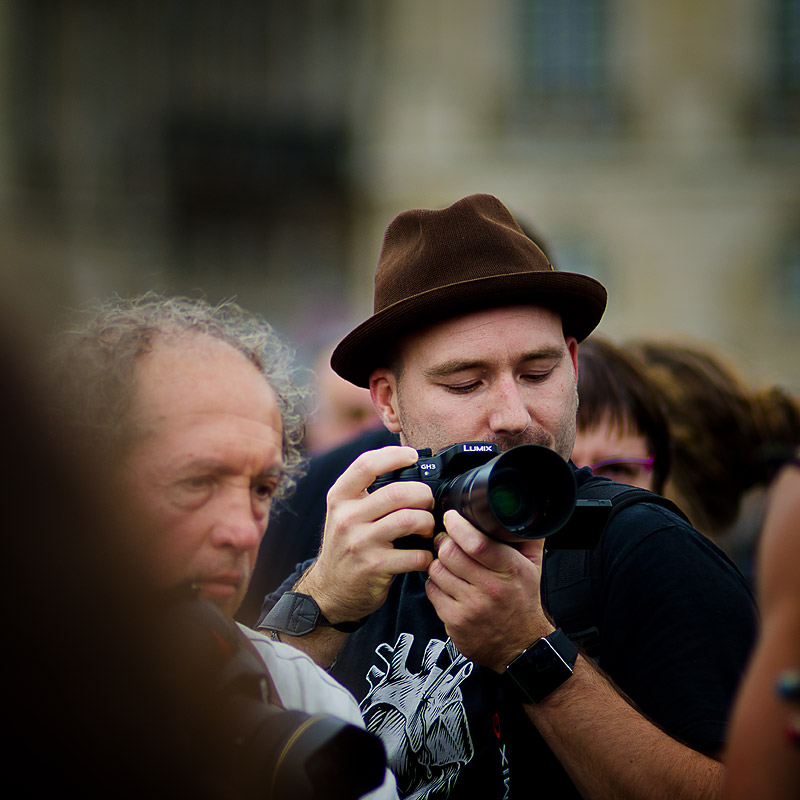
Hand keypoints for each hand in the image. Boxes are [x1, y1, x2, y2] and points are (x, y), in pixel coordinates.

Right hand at [298, 446, 434, 622]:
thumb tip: (409, 467)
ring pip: (409, 520)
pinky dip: (427, 554)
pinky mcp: (374, 567)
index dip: (394, 455)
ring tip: (427, 528)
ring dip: (428, 523)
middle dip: (423, 495)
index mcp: (340, 498)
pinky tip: (424, 554)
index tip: (412, 456)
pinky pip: (415, 555)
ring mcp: (360, 543)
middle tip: (428, 502)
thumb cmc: (346, 545)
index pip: (366, 465)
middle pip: (397, 493)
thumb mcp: (345, 513)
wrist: (329, 590)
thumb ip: (368, 492)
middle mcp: (346, 518)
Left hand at [425, 509, 551, 671]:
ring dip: (439, 563)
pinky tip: (448, 584)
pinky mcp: (455, 622)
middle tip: (447, 540)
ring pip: (437, 570)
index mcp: (510, 571)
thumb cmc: (523, 600)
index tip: (452, 517)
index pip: (477, 543)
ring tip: (449, 564)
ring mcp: (471, 607)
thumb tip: (519, 509)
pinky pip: (432, 591)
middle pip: (450, 553)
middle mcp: (490, 590)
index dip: (458, 526)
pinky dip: (435, 583)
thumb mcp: (533, 566)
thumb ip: (527, 535)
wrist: (520, 647)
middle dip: (444, 541)